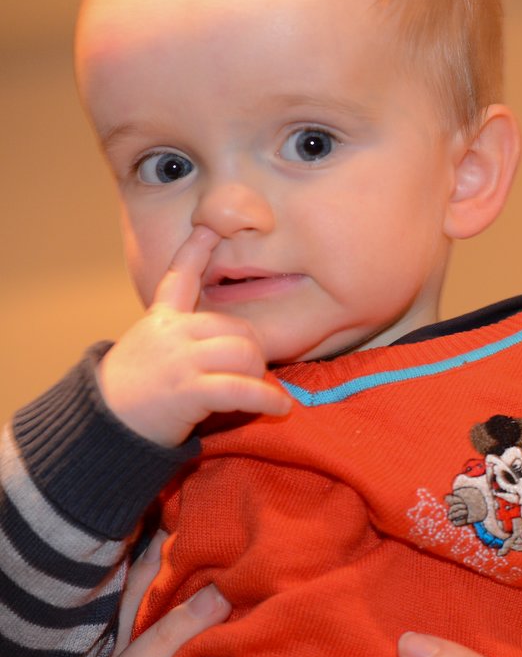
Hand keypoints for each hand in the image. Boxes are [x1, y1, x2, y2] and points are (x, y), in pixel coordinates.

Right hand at [97, 226, 291, 446]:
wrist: (105, 427)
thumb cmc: (134, 393)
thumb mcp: (150, 349)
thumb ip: (181, 334)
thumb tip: (229, 339)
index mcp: (161, 320)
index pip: (177, 278)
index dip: (194, 252)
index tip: (208, 229)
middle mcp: (172, 333)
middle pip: (237, 328)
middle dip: (252, 352)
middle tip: (250, 375)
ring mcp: (180, 360)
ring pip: (244, 353)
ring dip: (259, 375)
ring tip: (257, 391)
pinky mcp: (188, 391)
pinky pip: (242, 389)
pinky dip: (267, 399)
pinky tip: (280, 408)